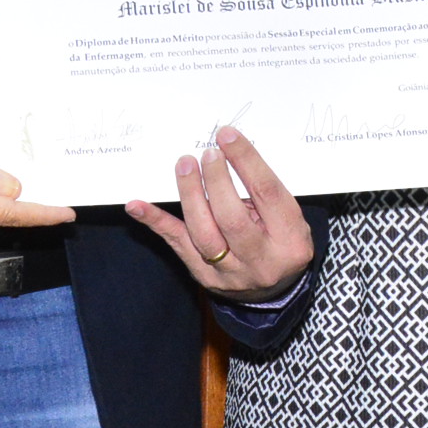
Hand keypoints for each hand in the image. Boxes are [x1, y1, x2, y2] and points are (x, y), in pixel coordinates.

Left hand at [125, 126, 314, 298]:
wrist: (274, 291)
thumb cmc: (281, 241)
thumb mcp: (288, 218)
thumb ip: (262, 193)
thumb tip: (228, 155)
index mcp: (290, 240)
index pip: (267, 194)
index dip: (246, 161)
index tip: (228, 136)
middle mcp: (261, 260)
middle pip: (232, 219)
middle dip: (216, 182)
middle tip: (207, 155)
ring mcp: (230, 273)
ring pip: (203, 233)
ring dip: (190, 195)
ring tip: (184, 166)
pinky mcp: (203, 275)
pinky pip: (177, 243)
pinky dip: (156, 221)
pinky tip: (137, 205)